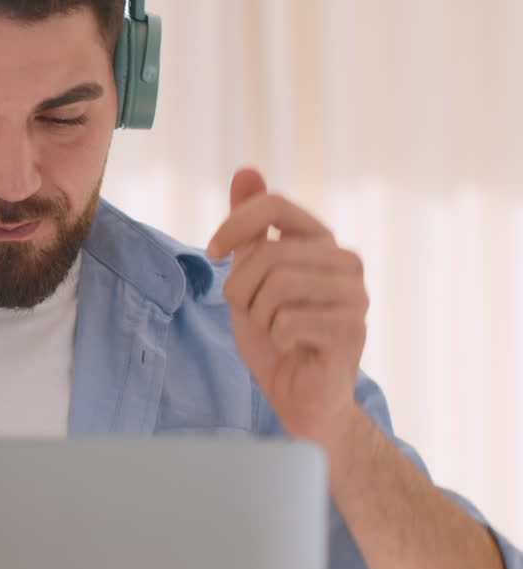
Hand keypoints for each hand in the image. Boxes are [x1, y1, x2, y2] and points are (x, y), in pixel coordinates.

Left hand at [207, 169, 368, 446]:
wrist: (301, 398)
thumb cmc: (276, 338)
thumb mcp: (249, 277)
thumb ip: (249, 229)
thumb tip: (246, 170)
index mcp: (320, 241)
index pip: (274, 204)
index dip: (235, 225)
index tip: (213, 254)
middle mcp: (345, 261)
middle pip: (268, 253)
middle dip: (242, 289)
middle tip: (252, 314)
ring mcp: (355, 295)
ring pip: (277, 286)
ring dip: (259, 316)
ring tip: (275, 331)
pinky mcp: (353, 329)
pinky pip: (289, 322)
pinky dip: (276, 339)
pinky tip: (293, 349)